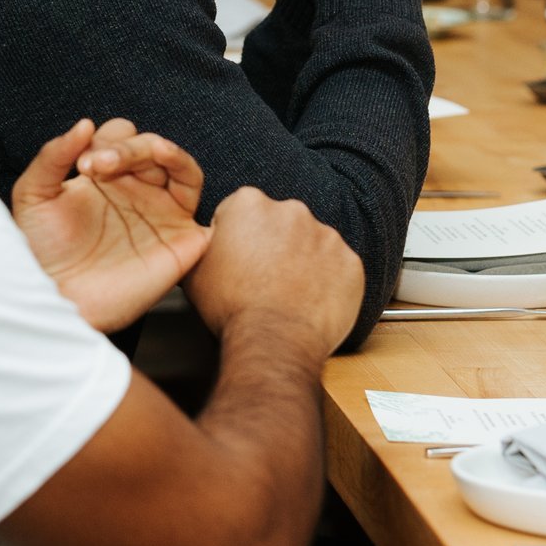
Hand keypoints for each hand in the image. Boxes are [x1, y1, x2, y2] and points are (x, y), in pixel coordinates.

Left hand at [12, 118, 211, 333]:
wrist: (55, 299)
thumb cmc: (40, 252)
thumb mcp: (33, 194)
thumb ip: (53, 155)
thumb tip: (84, 123)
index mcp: (105, 176)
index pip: (121, 134)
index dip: (107, 139)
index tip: (84, 163)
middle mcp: (136, 191)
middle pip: (151, 146)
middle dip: (128, 146)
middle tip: (98, 164)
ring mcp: (161, 215)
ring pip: (182, 167)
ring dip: (168, 152)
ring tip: (151, 149)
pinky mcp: (181, 243)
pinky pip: (205, 210)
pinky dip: (194, 187)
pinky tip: (168, 180)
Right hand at [183, 188, 362, 354]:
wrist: (272, 342)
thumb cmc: (231, 308)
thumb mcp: (195, 267)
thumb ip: (204, 241)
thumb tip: (210, 237)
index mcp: (248, 204)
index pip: (243, 211)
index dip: (240, 236)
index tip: (241, 257)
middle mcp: (290, 210)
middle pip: (281, 223)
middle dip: (275, 244)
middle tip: (264, 278)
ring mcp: (325, 235)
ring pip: (312, 243)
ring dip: (303, 262)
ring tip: (289, 293)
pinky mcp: (350, 261)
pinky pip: (339, 267)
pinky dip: (329, 281)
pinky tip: (311, 300)